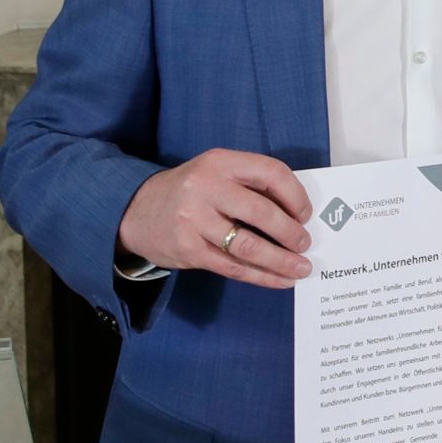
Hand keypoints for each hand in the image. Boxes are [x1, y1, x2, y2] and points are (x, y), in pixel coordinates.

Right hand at [117, 149, 312, 288]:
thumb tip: (298, 214)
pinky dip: (261, 276)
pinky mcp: (188, 249)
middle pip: (261, 212)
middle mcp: (206, 188)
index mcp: (221, 162)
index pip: (271, 172)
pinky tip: (280, 280)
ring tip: (301, 268)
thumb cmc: (191, 191)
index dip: (296, 195)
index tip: (307, 214)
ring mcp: (194, 220)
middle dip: (291, 232)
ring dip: (281, 260)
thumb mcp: (218, 173)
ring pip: (248, 245)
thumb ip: (252, 185)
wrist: (134, 210)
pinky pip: (232, 266)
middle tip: (306, 243)